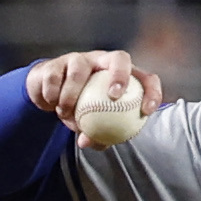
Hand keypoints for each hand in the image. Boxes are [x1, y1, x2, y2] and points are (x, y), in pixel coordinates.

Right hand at [27, 50, 164, 128]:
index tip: (146, 110)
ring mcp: (79, 59)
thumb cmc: (80, 110)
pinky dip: (52, 94)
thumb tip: (89, 142)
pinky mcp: (56, 63)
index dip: (151, 91)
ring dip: (71, 95)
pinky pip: (55, 78)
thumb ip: (95, 134)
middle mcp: (102, 61)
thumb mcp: (91, 124)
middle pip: (120, 57)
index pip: (145, 78)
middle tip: (114, 97)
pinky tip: (51, 105)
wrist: (48, 95)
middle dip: (120, 75)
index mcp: (120, 76)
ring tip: (67, 113)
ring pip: (79, 70)